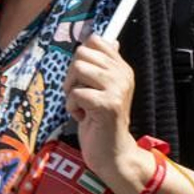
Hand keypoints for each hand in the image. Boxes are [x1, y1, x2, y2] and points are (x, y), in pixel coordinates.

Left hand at [63, 36, 147, 192]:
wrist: (113, 153)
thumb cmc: (102, 121)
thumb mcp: (105, 89)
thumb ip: (104, 66)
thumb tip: (108, 40)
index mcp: (122, 68)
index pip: (96, 41)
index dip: (80, 57)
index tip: (83, 78)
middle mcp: (122, 75)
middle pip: (82, 53)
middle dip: (71, 74)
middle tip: (79, 93)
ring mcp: (116, 89)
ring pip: (78, 69)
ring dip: (71, 89)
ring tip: (80, 104)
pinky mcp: (107, 104)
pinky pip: (76, 93)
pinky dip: (71, 106)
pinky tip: (82, 116)